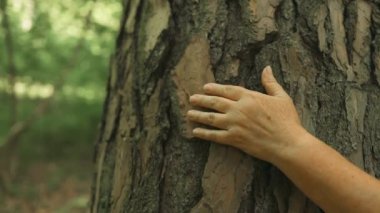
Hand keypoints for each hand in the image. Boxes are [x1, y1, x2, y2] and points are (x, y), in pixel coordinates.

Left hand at [187, 66, 303, 161]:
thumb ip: (270, 83)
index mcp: (249, 97)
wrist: (287, 143)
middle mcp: (239, 109)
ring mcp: (235, 124)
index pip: (227, 90)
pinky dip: (204, 134)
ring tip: (189, 113)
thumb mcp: (281, 97)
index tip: (205, 88)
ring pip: (211, 118)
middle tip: (191, 99)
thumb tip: (267, 68)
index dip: (215, 88)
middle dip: (202, 100)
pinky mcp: (234, 139)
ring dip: (198, 115)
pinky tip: (195, 132)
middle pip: (215, 102)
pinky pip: (215, 136)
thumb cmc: (287, 120)